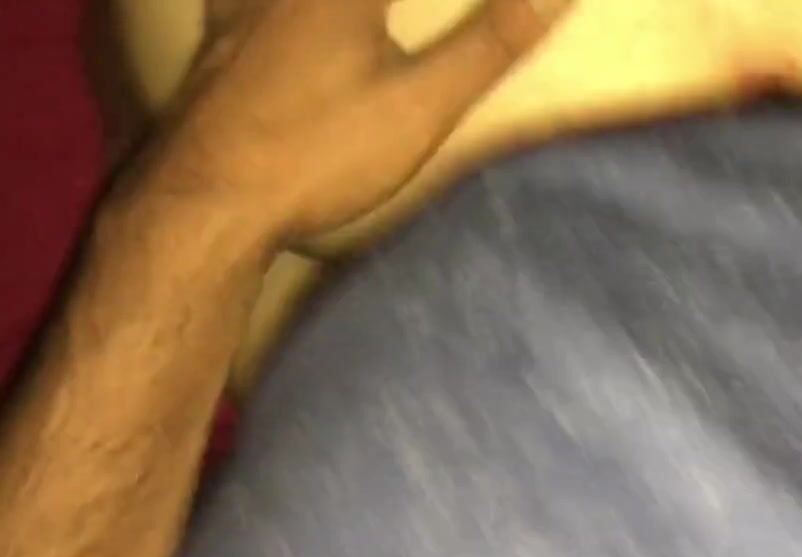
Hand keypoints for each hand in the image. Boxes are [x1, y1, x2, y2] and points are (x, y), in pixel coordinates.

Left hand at [130, 0, 568, 248]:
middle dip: (392, 6)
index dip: (470, 0)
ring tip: (369, 22)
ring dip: (341, 9)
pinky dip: (258, 3)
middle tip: (401, 20)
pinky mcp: (216, 44)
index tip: (509, 1)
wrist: (205, 203)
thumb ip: (489, 44)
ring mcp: (241, 10)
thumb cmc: (319, 153)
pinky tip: (261, 13)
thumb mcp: (421, 106)